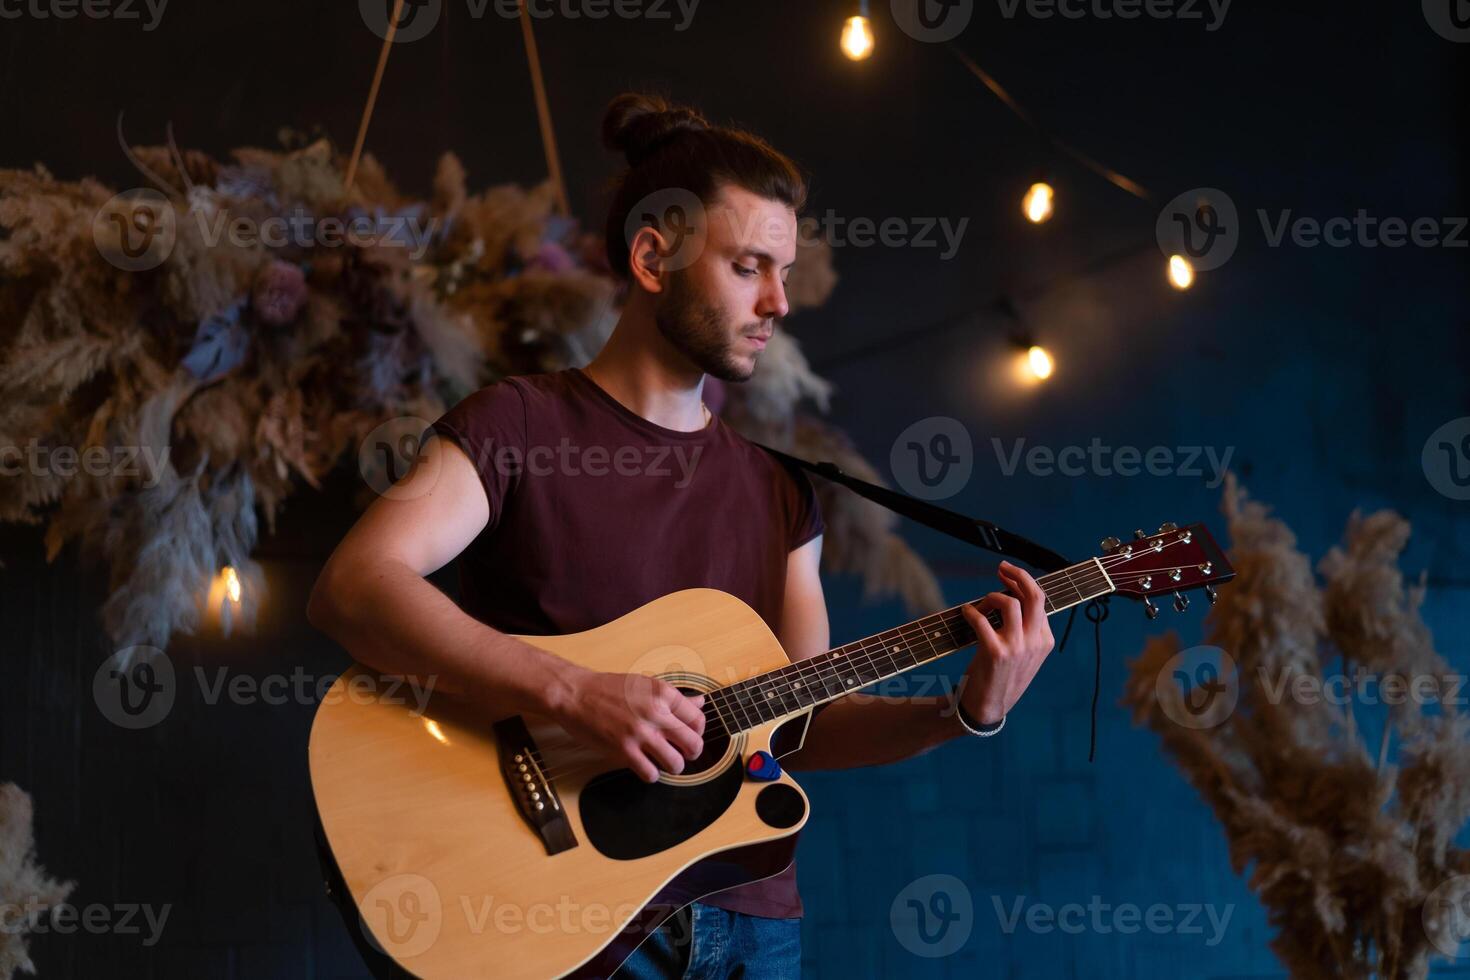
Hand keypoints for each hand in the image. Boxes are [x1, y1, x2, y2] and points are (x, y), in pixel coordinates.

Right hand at [553, 670, 705, 782]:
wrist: (576, 694)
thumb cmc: (609, 688)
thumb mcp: (645, 685)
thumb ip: (674, 697)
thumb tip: (700, 703)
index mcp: (663, 693)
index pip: (698, 720)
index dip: (697, 732)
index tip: (687, 734)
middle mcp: (656, 712)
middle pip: (694, 745)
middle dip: (690, 753)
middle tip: (680, 752)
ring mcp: (640, 732)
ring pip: (675, 764)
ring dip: (672, 766)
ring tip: (662, 760)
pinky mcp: (623, 749)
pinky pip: (651, 774)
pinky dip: (651, 774)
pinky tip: (644, 765)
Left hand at [957, 561, 1055, 725]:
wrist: (988, 707)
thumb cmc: (1002, 677)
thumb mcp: (1025, 655)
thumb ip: (1026, 631)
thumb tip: (1013, 597)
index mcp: (1045, 641)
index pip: (1041, 601)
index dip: (1024, 583)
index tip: (1008, 575)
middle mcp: (1035, 643)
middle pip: (1034, 596)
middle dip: (1018, 575)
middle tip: (1001, 568)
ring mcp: (1017, 648)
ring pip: (1010, 603)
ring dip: (992, 596)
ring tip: (981, 604)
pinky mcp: (996, 652)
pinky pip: (982, 620)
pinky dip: (971, 611)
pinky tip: (966, 612)